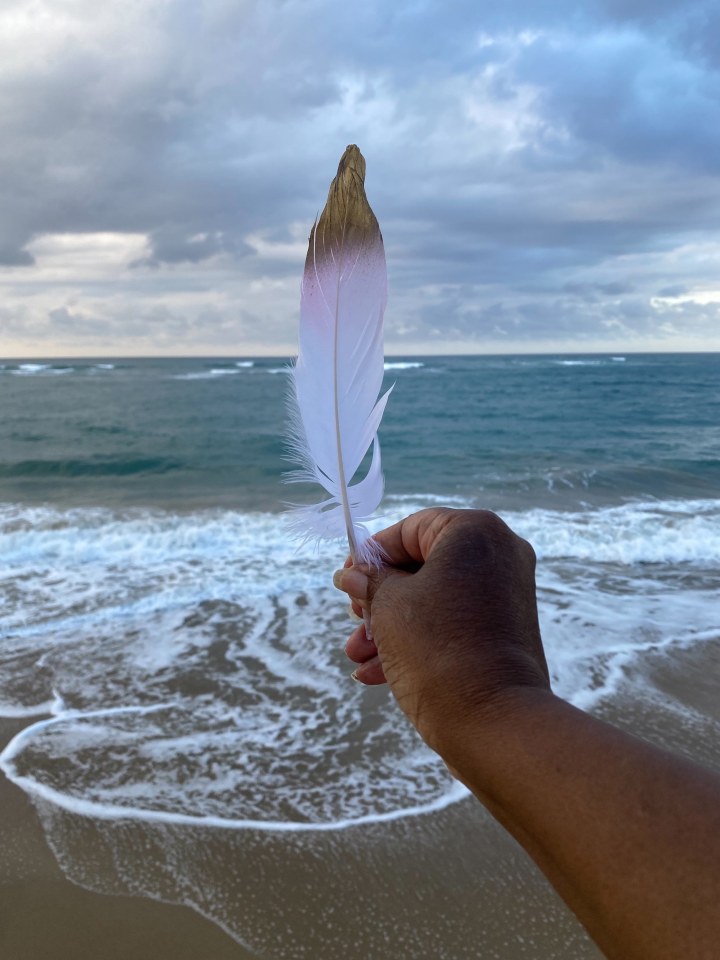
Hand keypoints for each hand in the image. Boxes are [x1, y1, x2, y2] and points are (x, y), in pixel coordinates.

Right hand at [333, 508, 549, 755]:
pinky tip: (376, 673)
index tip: (345, 580)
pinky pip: (455, 623)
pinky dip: (419, 639)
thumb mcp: (388, 607)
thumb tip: (352, 574)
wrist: (494, 723)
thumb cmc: (436, 649)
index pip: (410, 529)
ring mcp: (507, 594)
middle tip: (353, 621)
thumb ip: (369, 582)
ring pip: (435, 599)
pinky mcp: (507, 631)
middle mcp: (500, 554)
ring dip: (391, 625)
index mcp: (475, 531)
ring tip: (357, 656)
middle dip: (379, 598)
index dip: (371, 555)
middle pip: (423, 566)